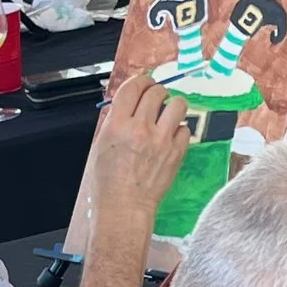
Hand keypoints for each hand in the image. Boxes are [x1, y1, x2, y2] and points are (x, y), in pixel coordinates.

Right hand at [87, 74, 190, 217]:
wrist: (125, 205)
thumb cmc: (108, 180)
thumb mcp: (101, 143)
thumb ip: (115, 120)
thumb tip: (127, 104)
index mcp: (117, 124)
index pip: (133, 88)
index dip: (140, 81)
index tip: (144, 82)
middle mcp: (141, 128)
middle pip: (157, 92)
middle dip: (157, 90)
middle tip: (157, 97)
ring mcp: (162, 140)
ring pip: (178, 105)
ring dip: (173, 105)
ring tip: (168, 113)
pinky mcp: (176, 153)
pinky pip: (185, 129)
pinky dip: (179, 129)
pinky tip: (171, 136)